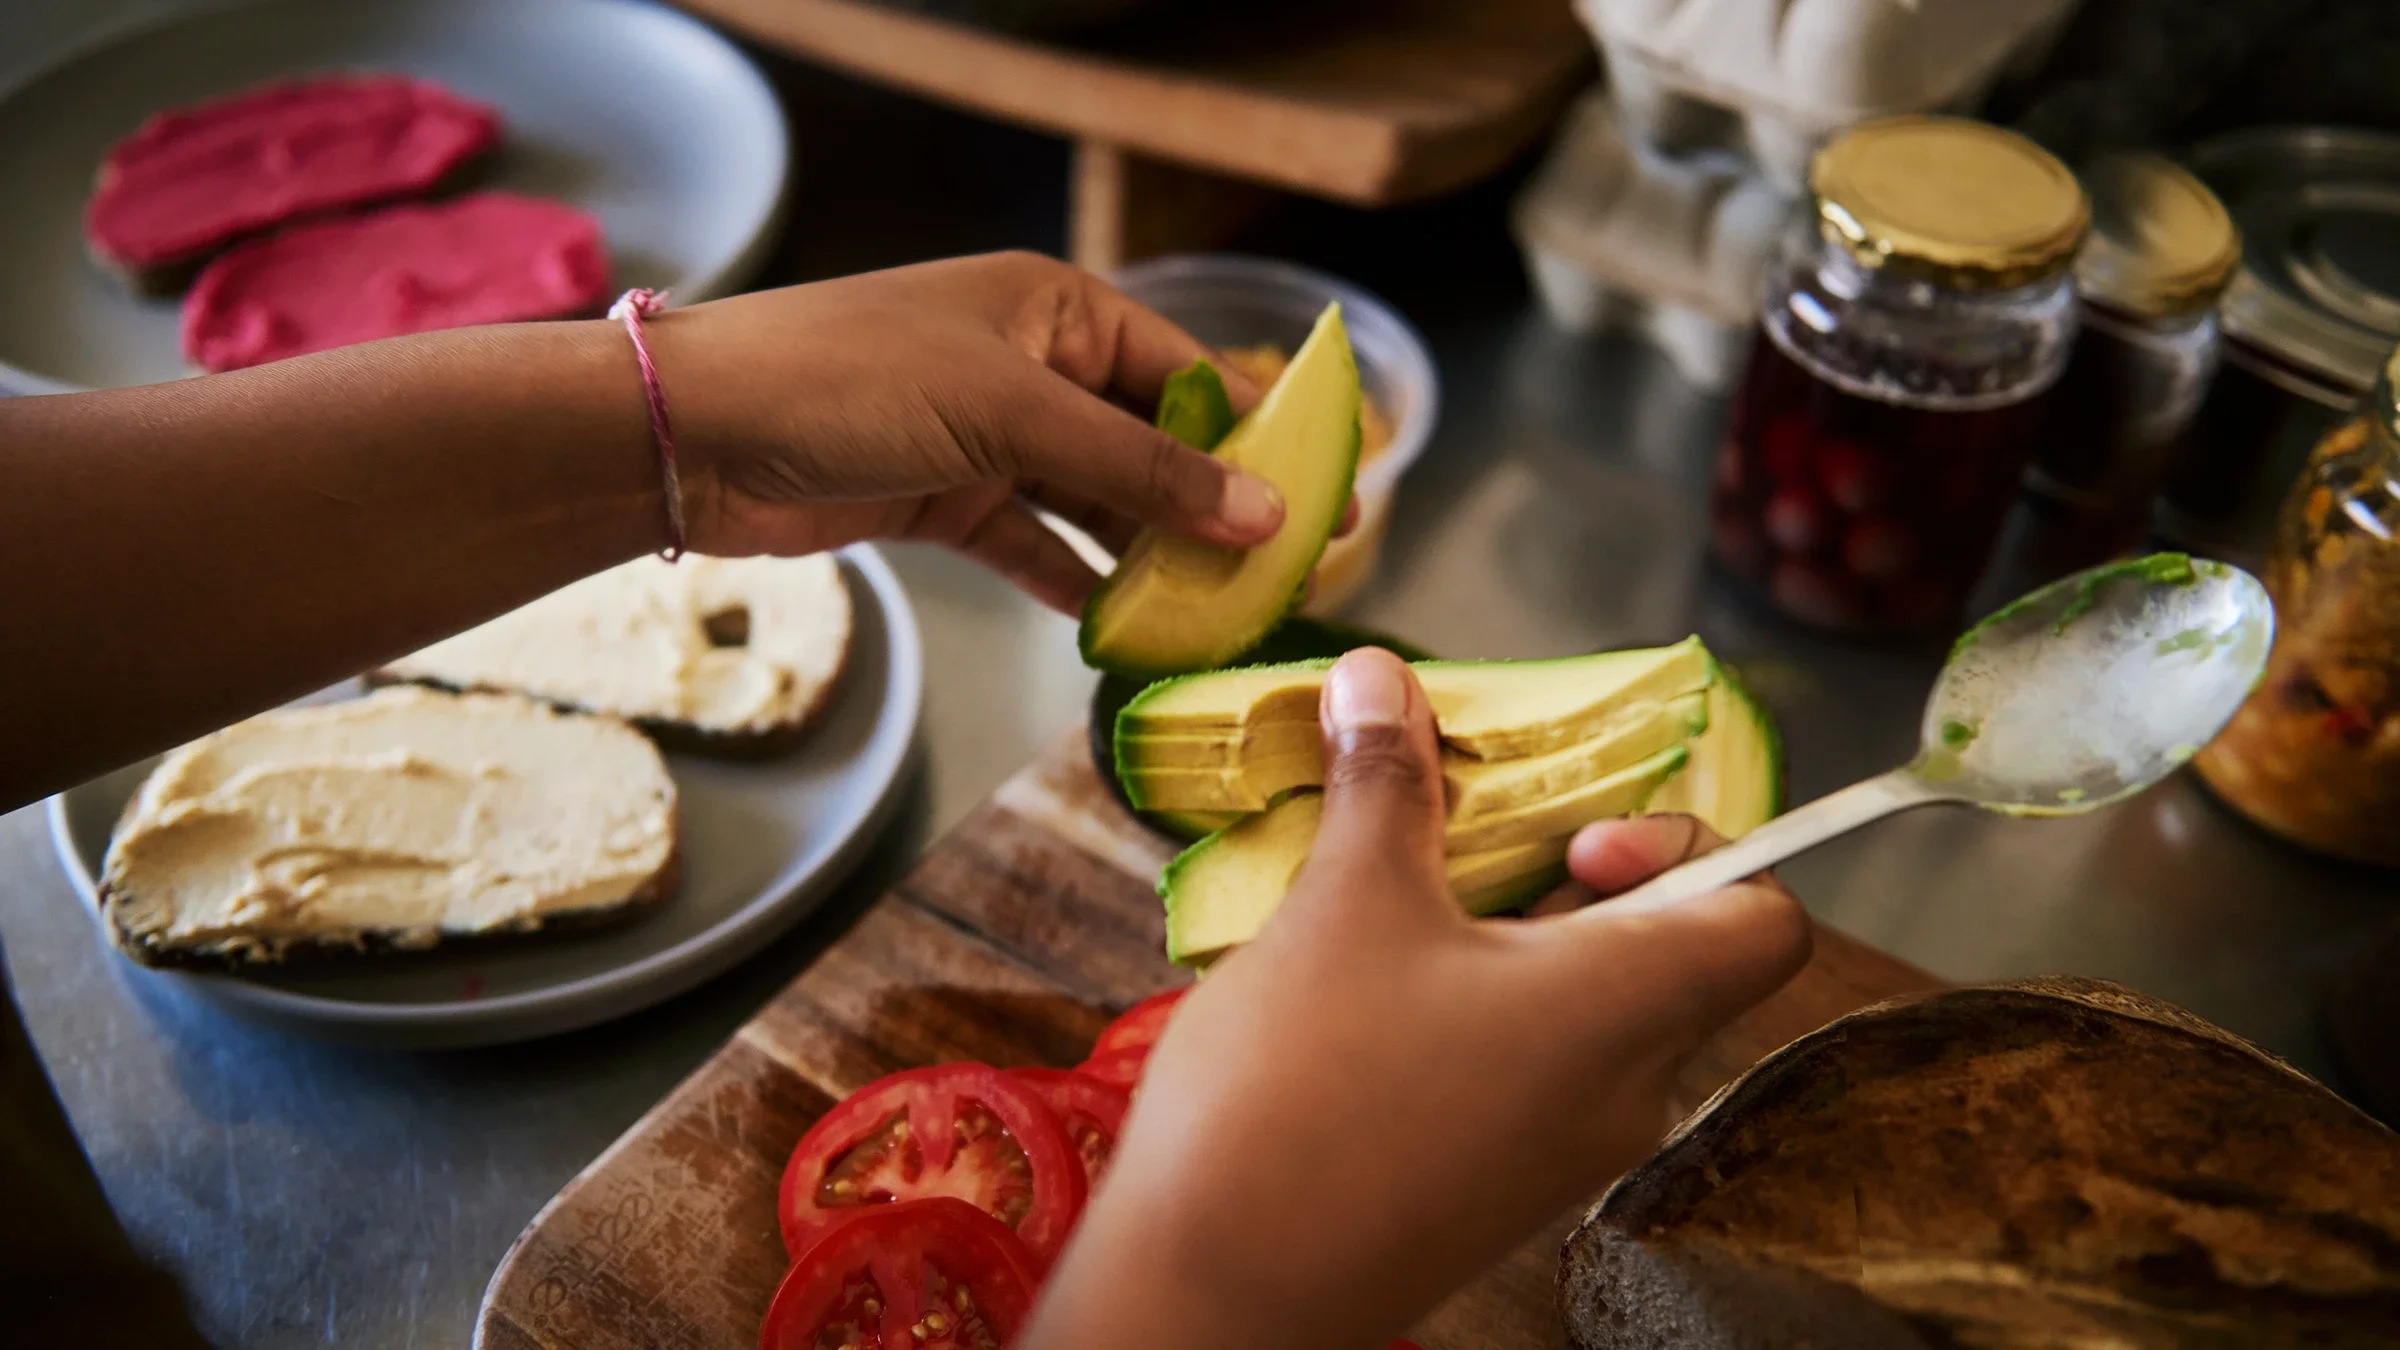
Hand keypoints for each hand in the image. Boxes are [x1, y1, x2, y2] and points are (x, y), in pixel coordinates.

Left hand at [649, 251, 1280, 613]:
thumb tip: (1266, 515)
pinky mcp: (943, 500)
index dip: (1252, 438)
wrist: (697, 437)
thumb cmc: (853, 383)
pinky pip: (1034, 545)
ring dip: (1145, 557)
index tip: (1316, 503)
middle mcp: (1028, 366)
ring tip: (1214, 616)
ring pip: (1093, 502)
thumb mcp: (1014, 416)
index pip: (1184, 371)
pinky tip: (1123, 629)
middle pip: (1145, 443)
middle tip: (1278, 578)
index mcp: (1055, 309)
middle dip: (1205, 509)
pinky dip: (1074, 583)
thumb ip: (1143, 471)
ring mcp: (985, 437)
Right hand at [1024, 648, 1812, 1349]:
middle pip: (1665, 952)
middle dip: (1568, 876)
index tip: (1578, 835)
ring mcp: (1561, 1151)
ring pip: (1584, 1010)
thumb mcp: (1347, 902)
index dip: (1701, 848)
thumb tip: (1380, 677)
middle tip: (1460, 848)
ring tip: (1392, 910)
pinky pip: (1526, 1070)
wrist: (1221, 1288)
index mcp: (1629, 1006)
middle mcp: (1626, 1088)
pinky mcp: (1493, 1187)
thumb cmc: (1304, 1091)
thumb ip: (1385, 783)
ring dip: (1506, 940)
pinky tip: (1365, 993)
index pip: (1765, 917)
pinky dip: (1473, 1010)